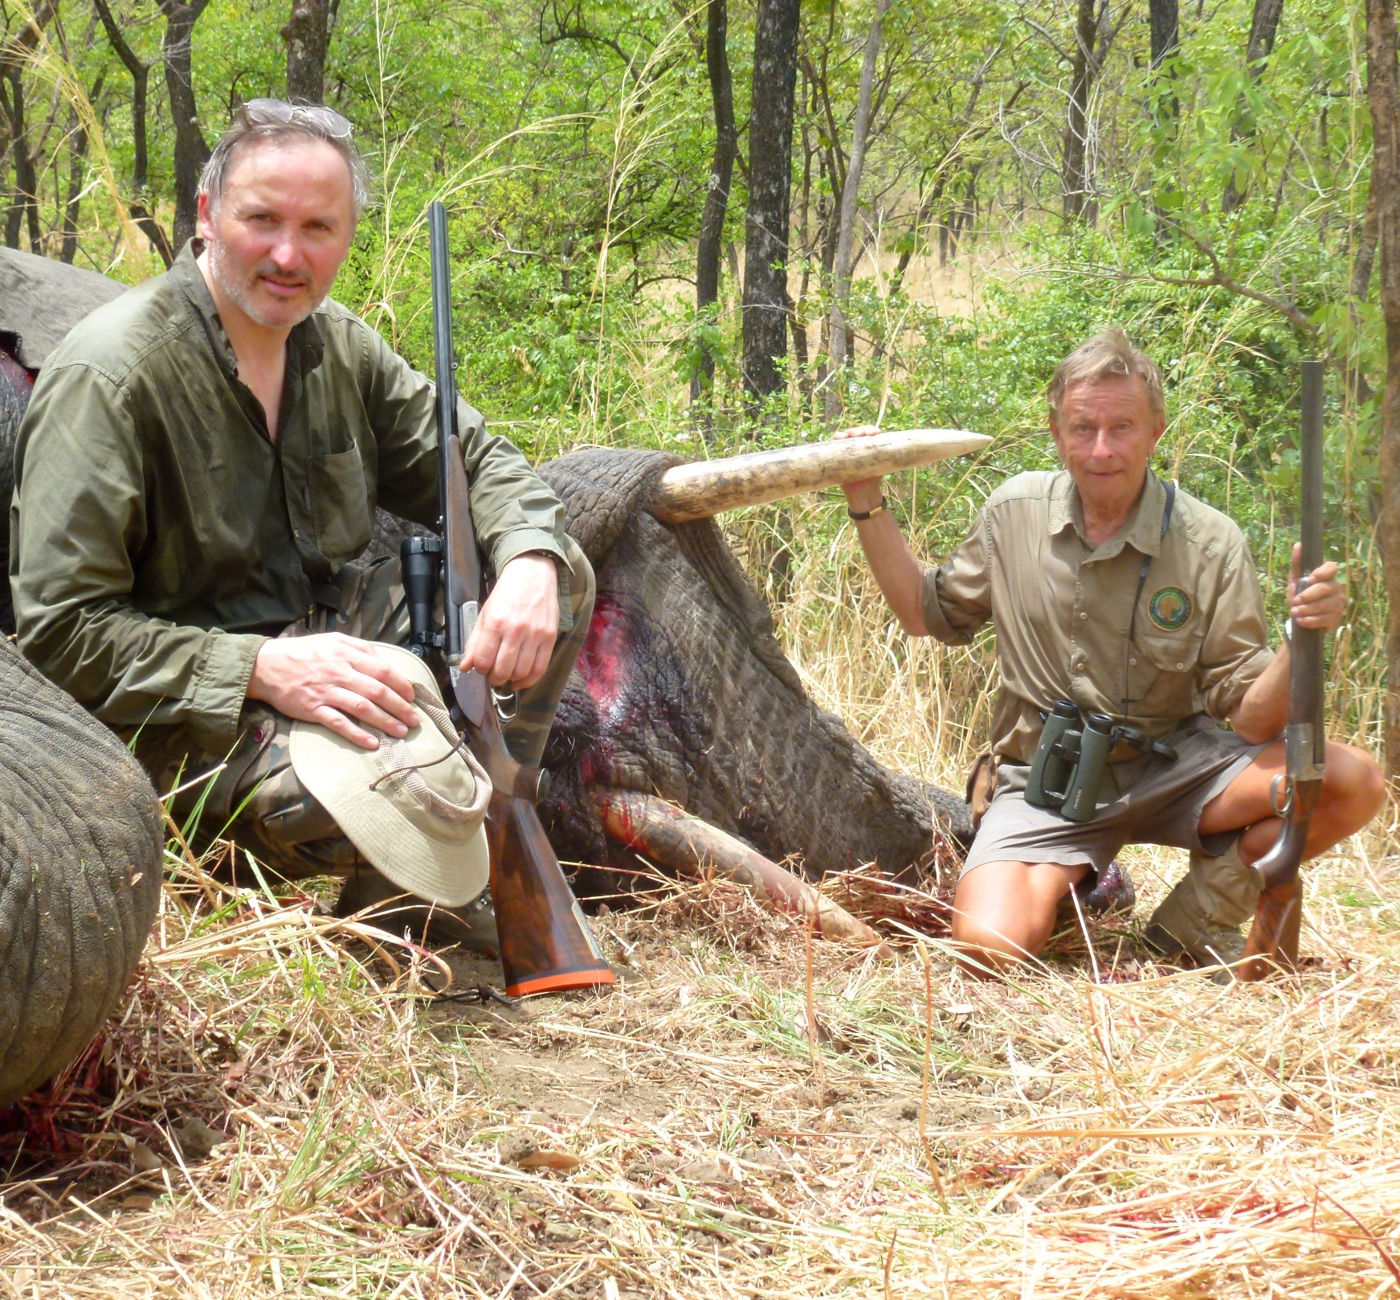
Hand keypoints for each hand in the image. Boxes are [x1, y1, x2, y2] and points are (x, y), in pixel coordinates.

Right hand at [247, 634, 419, 750]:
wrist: (266, 666)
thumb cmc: (304, 652)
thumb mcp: (333, 640)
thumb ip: (360, 648)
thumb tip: (384, 662)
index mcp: (346, 654)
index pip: (382, 670)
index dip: (401, 685)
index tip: (412, 697)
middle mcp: (339, 672)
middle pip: (377, 691)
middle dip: (400, 707)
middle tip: (415, 720)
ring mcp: (326, 692)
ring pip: (363, 708)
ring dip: (385, 722)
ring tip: (401, 732)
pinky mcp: (313, 709)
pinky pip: (339, 724)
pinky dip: (357, 735)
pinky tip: (373, 743)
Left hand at [461, 552, 559, 688]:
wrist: (532, 574)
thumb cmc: (506, 594)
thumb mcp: (485, 613)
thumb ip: (475, 641)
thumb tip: (465, 667)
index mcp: (495, 623)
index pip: (484, 660)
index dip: (480, 670)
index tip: (482, 668)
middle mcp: (516, 630)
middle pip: (502, 670)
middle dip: (494, 679)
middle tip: (493, 676)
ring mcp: (535, 635)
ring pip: (521, 672)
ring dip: (511, 679)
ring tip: (507, 675)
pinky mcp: (550, 637)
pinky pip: (540, 668)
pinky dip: (529, 680)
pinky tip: (521, 680)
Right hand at [832, 422, 883, 507]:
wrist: (863, 493)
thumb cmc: (874, 478)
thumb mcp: (883, 464)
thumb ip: (889, 456)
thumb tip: (905, 450)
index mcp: (867, 444)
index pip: (867, 432)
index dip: (870, 430)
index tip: (875, 433)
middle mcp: (855, 445)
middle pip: (856, 432)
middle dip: (860, 430)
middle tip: (864, 434)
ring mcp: (844, 450)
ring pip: (844, 436)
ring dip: (849, 432)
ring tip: (853, 435)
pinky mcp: (835, 455)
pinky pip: (833, 444)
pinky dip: (835, 438)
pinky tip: (840, 437)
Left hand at [1287, 542, 1346, 632]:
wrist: (1304, 616)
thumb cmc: (1301, 594)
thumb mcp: (1296, 579)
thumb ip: (1297, 563)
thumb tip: (1298, 544)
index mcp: (1327, 576)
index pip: (1332, 568)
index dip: (1322, 572)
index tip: (1310, 579)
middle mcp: (1336, 588)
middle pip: (1325, 589)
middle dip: (1307, 596)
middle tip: (1294, 602)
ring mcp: (1338, 603)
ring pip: (1324, 606)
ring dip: (1306, 610)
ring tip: (1294, 612)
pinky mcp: (1336, 618)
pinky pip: (1324, 619)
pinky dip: (1310, 620)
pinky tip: (1301, 621)